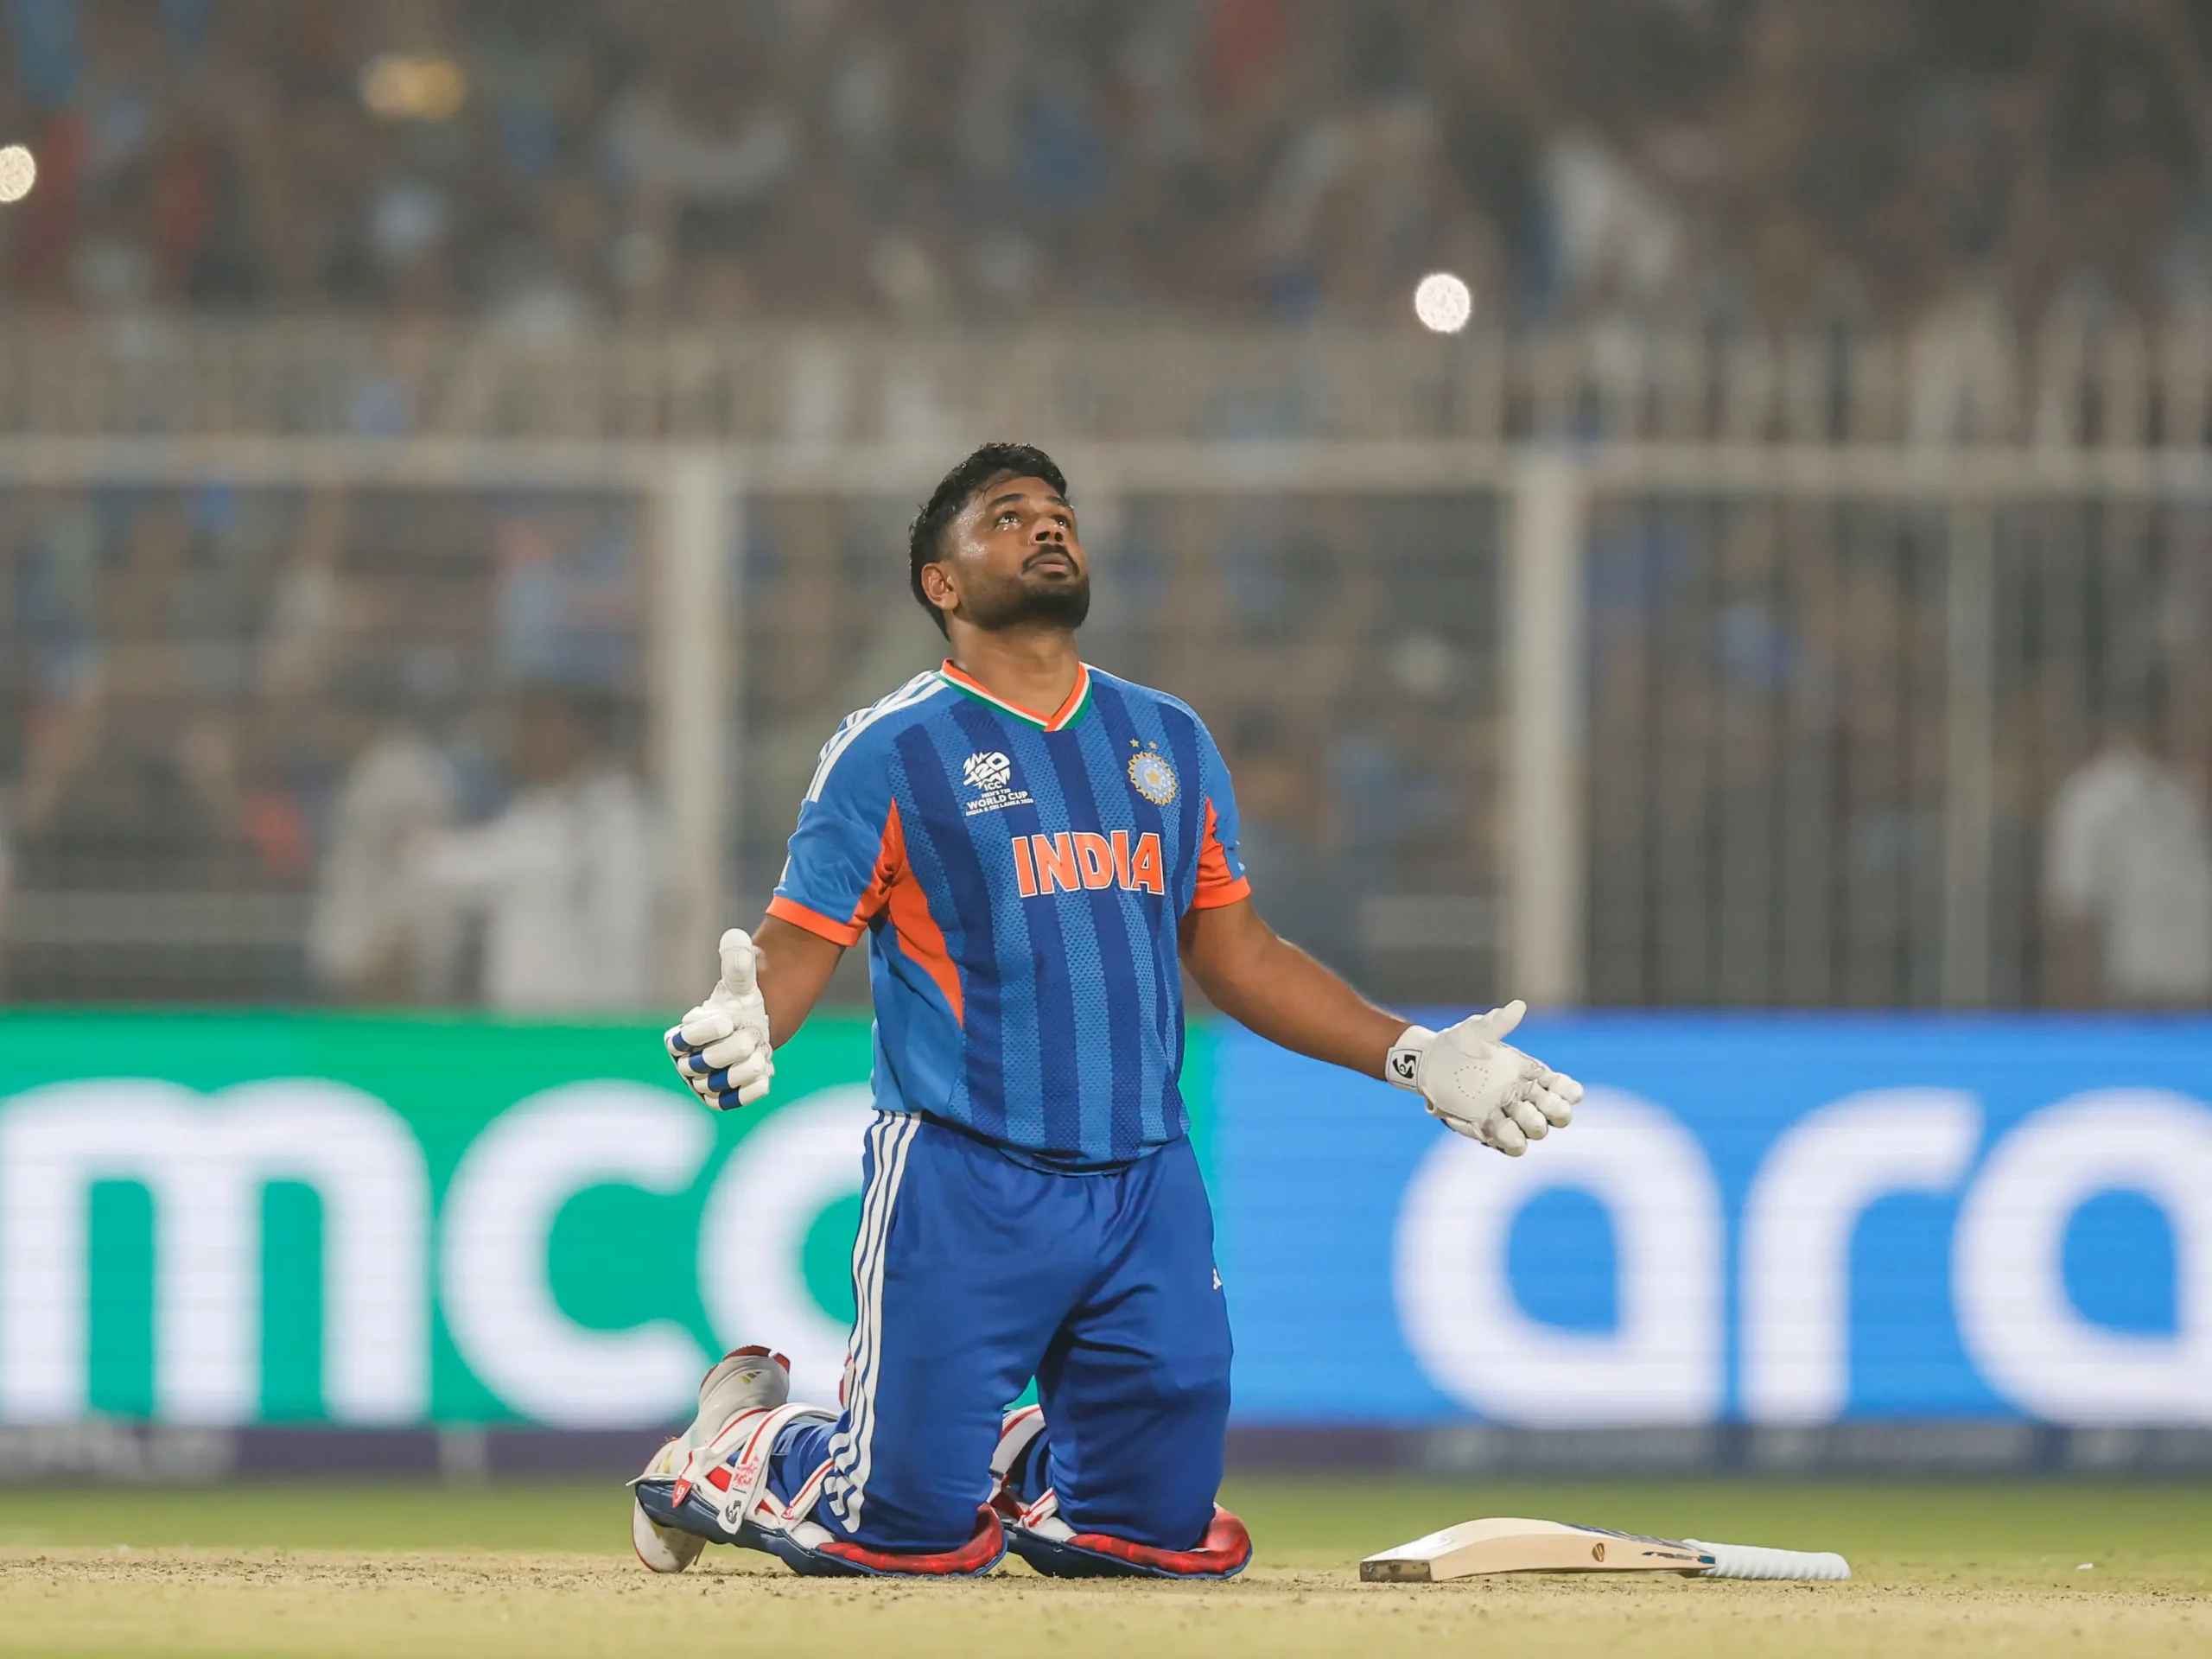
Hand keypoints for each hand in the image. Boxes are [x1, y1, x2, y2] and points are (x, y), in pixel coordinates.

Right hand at [666, 929, 774, 1109]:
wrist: (757, 1031)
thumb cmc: (741, 1005)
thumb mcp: (742, 984)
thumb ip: (737, 965)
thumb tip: (736, 935)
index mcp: (681, 1036)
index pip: (680, 1041)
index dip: (703, 1032)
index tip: (730, 1018)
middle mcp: (686, 1063)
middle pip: (701, 1065)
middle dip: (729, 1051)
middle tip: (751, 1035)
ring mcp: (702, 1083)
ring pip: (714, 1085)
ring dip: (741, 1071)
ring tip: (761, 1053)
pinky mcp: (719, 1099)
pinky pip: (727, 1103)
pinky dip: (746, 1092)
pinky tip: (766, 1075)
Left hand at [1385, 1000, 1581, 1154]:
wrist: (1430, 1064)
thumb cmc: (1458, 1044)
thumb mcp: (1476, 1031)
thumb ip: (1498, 1023)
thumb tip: (1518, 1006)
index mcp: (1530, 1073)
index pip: (1564, 1088)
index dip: (1569, 1091)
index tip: (1559, 1086)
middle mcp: (1525, 1097)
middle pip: (1557, 1114)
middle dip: (1555, 1112)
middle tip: (1539, 1103)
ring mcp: (1509, 1115)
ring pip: (1536, 1131)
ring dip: (1531, 1126)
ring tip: (1515, 1115)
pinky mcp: (1491, 1129)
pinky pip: (1512, 1143)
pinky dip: (1511, 1140)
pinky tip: (1497, 1129)